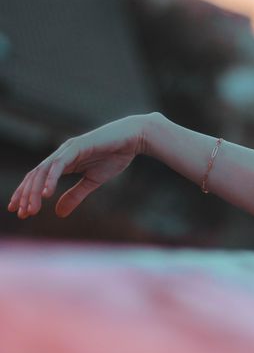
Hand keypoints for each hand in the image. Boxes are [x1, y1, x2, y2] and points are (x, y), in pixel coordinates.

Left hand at [7, 114, 150, 218]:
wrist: (134, 138)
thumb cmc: (115, 156)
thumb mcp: (93, 181)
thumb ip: (75, 195)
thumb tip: (58, 213)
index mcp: (63, 162)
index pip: (38, 179)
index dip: (27, 195)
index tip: (21, 212)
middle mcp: (61, 154)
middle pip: (35, 176)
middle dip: (25, 195)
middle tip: (22, 214)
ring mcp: (67, 149)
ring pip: (42, 171)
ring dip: (33, 191)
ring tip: (31, 209)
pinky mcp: (77, 147)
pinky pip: (58, 165)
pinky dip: (50, 179)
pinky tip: (46, 194)